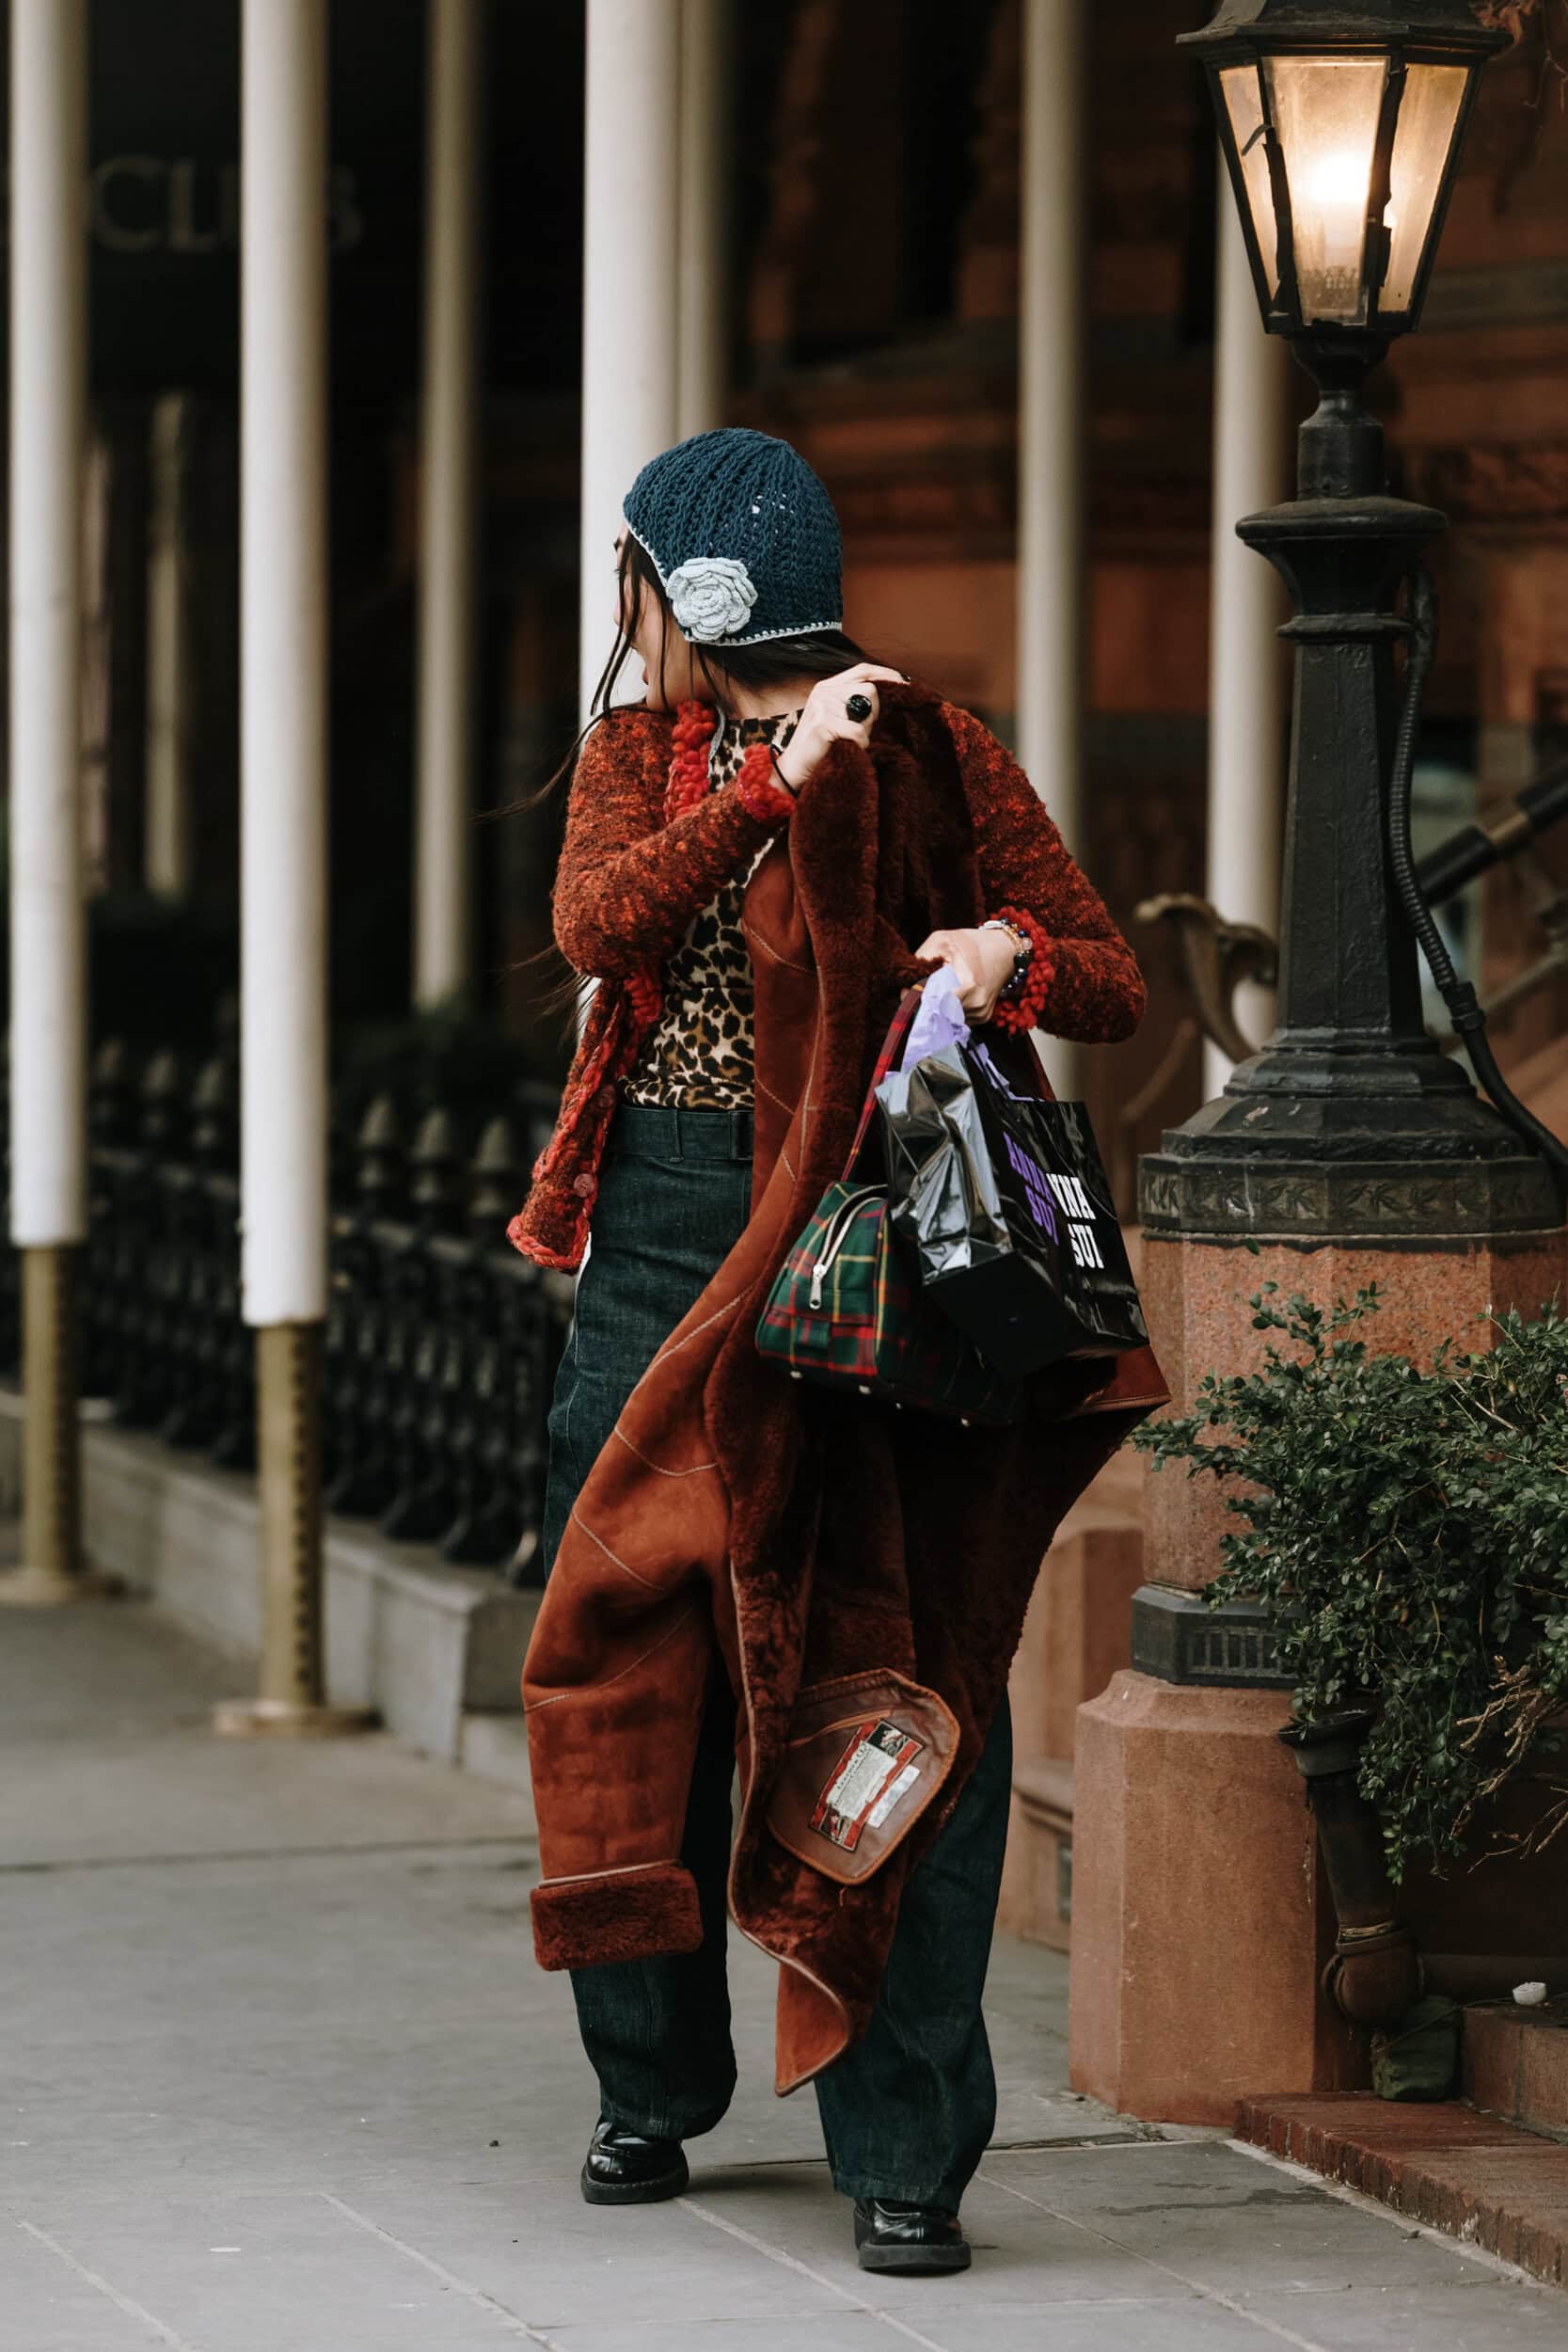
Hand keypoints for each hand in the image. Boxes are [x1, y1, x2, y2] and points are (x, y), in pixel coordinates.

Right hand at [773, 664, 907, 792]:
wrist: (795, 769)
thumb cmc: (821, 745)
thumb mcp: (837, 716)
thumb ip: (854, 702)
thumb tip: (887, 693)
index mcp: (828, 686)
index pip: (862, 670)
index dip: (885, 673)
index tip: (904, 682)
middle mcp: (824, 691)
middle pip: (869, 689)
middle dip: (874, 712)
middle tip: (863, 729)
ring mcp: (822, 705)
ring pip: (865, 711)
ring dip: (864, 730)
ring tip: (849, 740)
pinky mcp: (823, 724)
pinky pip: (857, 731)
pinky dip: (859, 744)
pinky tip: (848, 748)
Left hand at [913, 926, 1017, 1022]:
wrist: (1005, 951)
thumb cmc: (972, 943)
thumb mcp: (941, 940)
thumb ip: (921, 961)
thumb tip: (905, 990)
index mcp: (966, 986)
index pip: (932, 1005)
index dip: (917, 1000)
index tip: (909, 993)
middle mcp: (976, 1004)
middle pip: (938, 1015)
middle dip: (927, 1004)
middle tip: (925, 989)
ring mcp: (981, 1014)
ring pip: (947, 1019)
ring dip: (940, 1007)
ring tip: (944, 987)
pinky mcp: (983, 1017)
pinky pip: (958, 1019)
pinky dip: (952, 1009)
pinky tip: (956, 994)